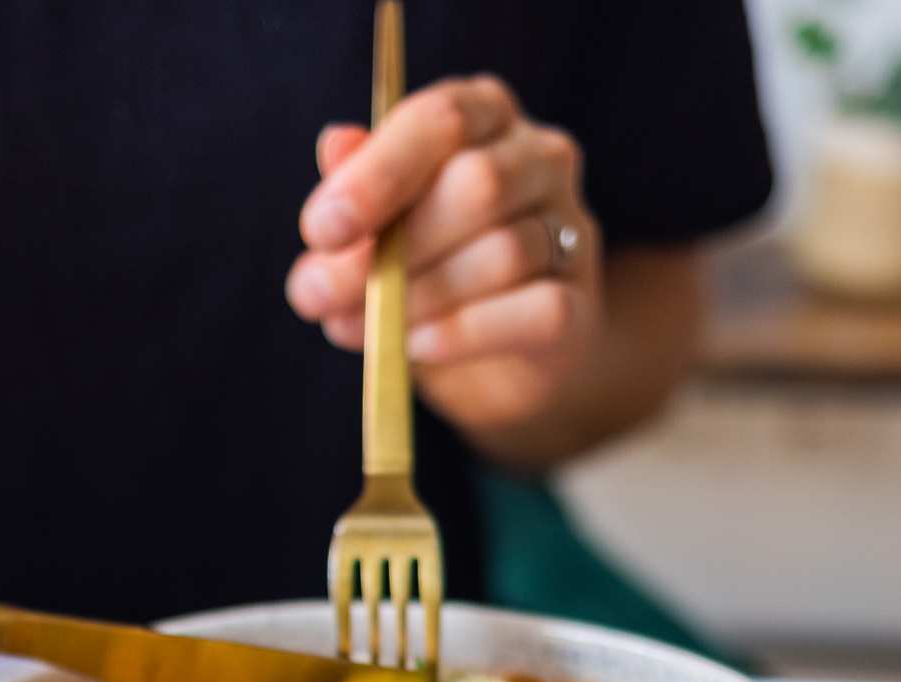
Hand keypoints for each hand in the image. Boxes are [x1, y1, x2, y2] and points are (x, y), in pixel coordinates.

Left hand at [285, 75, 601, 438]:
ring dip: (416, 299)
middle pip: (477, 185)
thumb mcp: (380, 217)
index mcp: (484, 112)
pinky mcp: (581, 300)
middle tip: (319, 295)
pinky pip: (535, 311)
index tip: (320, 230)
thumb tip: (336, 145)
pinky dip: (465, 332)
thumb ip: (357, 185)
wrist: (496, 350)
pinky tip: (417, 346)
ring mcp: (571, 226)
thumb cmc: (426, 258)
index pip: (441, 119)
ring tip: (359, 327)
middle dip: (388, 249)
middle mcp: (540, 156)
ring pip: (502, 254)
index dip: (376, 174)